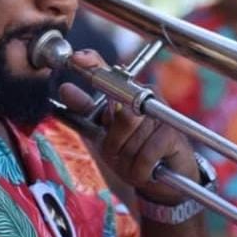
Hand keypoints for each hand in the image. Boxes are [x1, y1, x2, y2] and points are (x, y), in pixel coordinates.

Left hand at [58, 50, 198, 204]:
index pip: (109, 75)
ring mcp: (161, 114)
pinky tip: (148, 170)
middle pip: (118, 117)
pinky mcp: (171, 134)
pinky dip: (141, 170)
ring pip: (128, 142)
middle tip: (122, 154)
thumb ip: (87, 111)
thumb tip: (65, 88)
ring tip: (137, 162)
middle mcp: (146, 97)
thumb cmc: (137, 152)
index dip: (93, 65)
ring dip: (128, 162)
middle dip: (114, 145)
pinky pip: (144, 156)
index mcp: (128, 94)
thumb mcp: (105, 134)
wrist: (170, 177)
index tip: (76, 59)